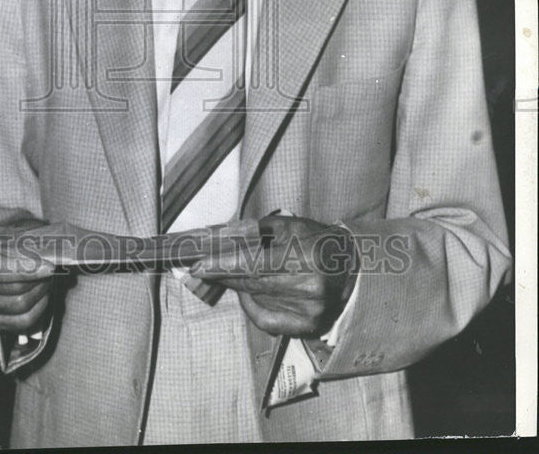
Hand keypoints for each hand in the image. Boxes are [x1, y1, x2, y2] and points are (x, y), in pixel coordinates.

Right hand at [0, 219, 55, 333]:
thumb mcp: (8, 230)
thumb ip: (27, 235)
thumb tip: (51, 248)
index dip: (24, 269)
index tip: (49, 267)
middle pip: (13, 289)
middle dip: (39, 280)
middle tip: (50, 270)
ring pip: (19, 305)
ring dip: (40, 293)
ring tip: (45, 280)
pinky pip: (20, 322)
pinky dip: (38, 309)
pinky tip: (40, 296)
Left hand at [189, 215, 356, 337]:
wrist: (354, 269)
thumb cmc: (319, 241)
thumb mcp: (293, 225)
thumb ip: (258, 231)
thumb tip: (222, 238)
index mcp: (306, 256)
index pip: (255, 263)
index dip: (224, 265)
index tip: (199, 265)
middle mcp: (310, 287)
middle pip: (254, 283)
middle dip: (225, 275)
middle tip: (203, 268)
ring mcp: (310, 311)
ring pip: (259, 300)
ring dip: (236, 288)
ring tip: (224, 276)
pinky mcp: (309, 327)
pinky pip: (267, 321)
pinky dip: (251, 307)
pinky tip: (245, 294)